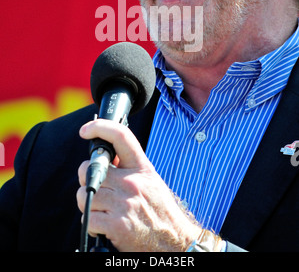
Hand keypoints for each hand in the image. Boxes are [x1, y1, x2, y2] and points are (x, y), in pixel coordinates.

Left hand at [76, 119, 201, 251]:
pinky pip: (87, 218)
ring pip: (84, 194)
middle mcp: (132, 182)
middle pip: (90, 169)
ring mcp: (124, 203)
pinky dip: (90, 224)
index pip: (121, 137)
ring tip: (102, 209)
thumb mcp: (149, 180)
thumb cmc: (159, 210)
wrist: (173, 240)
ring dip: (87, 204)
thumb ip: (129, 167)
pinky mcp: (117, 224)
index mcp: (141, 167)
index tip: (86, 130)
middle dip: (87, 179)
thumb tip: (108, 153)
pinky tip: (102, 225)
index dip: (100, 127)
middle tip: (98, 188)